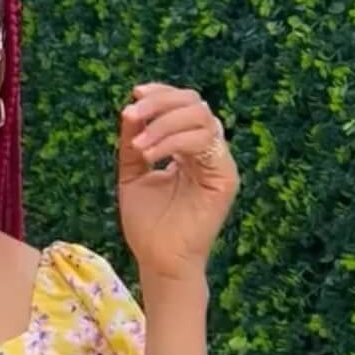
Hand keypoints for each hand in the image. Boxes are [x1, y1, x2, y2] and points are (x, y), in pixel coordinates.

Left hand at [118, 84, 238, 280]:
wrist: (158, 260)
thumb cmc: (147, 224)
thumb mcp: (132, 175)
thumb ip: (133, 143)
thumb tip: (130, 110)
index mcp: (188, 148)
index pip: (184, 105)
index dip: (162, 94)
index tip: (135, 95)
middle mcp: (207, 152)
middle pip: (195, 104)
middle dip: (160, 104)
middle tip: (132, 116)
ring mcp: (219, 163)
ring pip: (201, 117)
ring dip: (164, 123)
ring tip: (139, 146)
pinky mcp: (225, 177)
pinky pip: (204, 142)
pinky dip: (173, 142)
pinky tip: (150, 156)